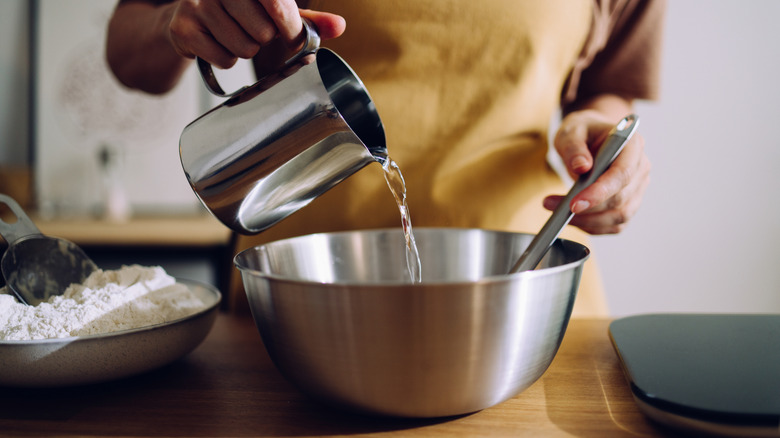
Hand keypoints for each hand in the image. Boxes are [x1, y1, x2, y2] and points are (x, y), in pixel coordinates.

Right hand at [166, 0, 345, 68]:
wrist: (190, 17)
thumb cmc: (240, 12)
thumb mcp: (274, 11)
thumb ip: (307, 21)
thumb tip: (340, 26)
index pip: (277, 4)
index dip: (290, 29)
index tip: (291, 38)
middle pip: (263, 33)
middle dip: (263, 40)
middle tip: (251, 31)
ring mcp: (197, 4)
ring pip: (245, 50)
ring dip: (244, 50)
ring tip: (232, 35)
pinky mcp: (183, 28)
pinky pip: (224, 59)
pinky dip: (225, 59)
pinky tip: (217, 43)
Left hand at [544, 109, 650, 234]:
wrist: (590, 137)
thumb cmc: (583, 131)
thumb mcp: (571, 130)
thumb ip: (574, 147)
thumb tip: (581, 167)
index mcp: (632, 145)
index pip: (622, 174)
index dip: (599, 192)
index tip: (574, 204)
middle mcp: (640, 168)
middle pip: (620, 199)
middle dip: (586, 209)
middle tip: (552, 206)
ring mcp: (637, 188)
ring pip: (619, 216)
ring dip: (587, 221)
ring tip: (557, 212)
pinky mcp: (628, 203)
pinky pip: (614, 224)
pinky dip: (592, 226)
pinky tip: (572, 219)